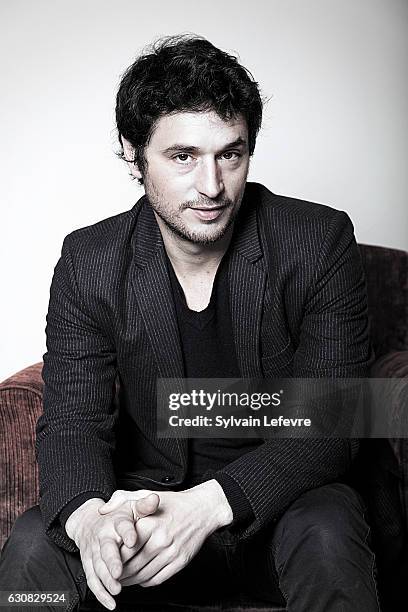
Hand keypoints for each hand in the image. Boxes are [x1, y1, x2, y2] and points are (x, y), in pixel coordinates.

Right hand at [65, 493, 158, 609]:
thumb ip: (144, 505)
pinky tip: (109, 601)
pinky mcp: (90, 564)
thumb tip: (155, 500)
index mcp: (115, 521)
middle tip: (119, 572)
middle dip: (112, 561)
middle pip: (106, 549)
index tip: (132, 540)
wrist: (88, 520)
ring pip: (98, 566)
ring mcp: (94, 551)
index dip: (127, 533)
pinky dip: (100, 592)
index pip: (122, 525)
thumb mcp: (131, 506)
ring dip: (106, 579)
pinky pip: (93, 579)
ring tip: (116, 589)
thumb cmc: (117, 515)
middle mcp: (103, 536)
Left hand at [99, 479, 232, 587]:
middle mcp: (161, 539)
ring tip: (123, 578)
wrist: (203, 509)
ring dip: (130, 580)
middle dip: (119, 573)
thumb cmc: (173, 503)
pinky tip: (140, 577)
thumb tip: (103, 510)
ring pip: (143, 576)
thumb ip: (122, 499)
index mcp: (150, 524)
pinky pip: (157, 579)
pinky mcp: (180, 562)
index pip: (124, 550)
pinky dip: (145, 582)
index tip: (107, 558)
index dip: (113, 557)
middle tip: (111, 573)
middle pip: (132, 566)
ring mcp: (171, 552)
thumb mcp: (145, 495)